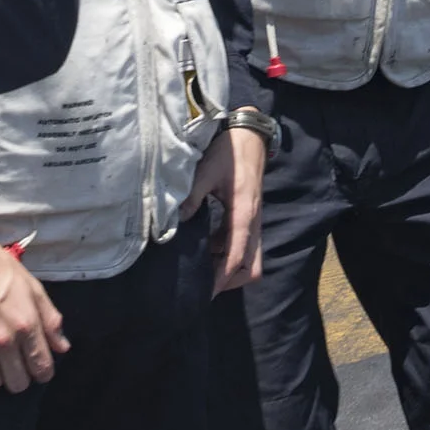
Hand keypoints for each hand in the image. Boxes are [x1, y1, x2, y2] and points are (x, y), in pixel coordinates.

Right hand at [0, 238, 68, 392]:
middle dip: (21, 377)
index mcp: (26, 324)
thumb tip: (62, 347)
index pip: (41, 368)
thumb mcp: (33, 288)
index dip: (43, 372)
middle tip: (17, 363)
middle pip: (17, 384)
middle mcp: (3, 340)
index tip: (39, 368)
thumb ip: (50, 320)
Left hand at [185, 124, 266, 293]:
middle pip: (251, 267)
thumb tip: (177, 221)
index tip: (206, 292)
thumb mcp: (206, 172)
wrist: (250, 137)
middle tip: (205, 284)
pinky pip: (241, 244)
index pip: (237, 257)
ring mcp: (252, 222)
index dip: (221, 278)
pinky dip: (225, 252)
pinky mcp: (248, 217)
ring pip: (248, 258)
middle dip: (231, 280)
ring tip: (200, 267)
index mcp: (244, 215)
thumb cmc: (230, 153)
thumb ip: (192, 196)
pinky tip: (204, 246)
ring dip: (227, 266)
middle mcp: (253, 223)